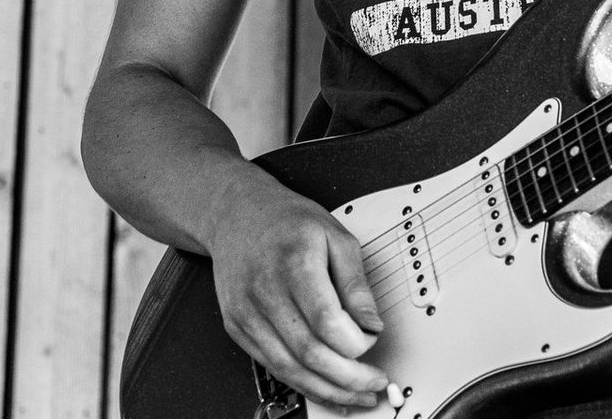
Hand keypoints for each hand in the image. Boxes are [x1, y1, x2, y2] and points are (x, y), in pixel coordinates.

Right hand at [203, 173, 394, 409]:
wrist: (237, 215)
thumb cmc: (288, 221)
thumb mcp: (335, 235)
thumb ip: (356, 282)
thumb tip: (372, 324)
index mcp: (294, 263)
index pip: (326, 321)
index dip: (355, 342)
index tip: (375, 340)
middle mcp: (265, 293)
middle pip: (308, 352)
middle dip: (346, 378)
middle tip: (374, 383)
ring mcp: (246, 314)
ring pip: (288, 368)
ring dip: (326, 390)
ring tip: (356, 396)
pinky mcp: (238, 329)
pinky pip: (272, 366)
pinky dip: (301, 383)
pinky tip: (325, 388)